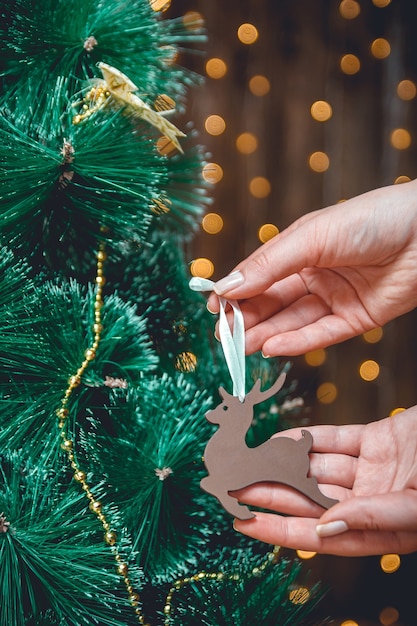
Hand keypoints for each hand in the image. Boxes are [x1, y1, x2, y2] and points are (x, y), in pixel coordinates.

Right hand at [207, 180, 416, 355]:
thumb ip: (268, 265)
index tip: (214, 308)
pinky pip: (322, 334)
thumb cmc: (371, 219)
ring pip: (293, 321)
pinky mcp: (357, 318)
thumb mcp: (311, 237)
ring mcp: (335, 298)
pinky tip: (274, 347)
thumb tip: (226, 286)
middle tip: (223, 336)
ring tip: (241, 346)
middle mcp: (315, 275)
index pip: (259, 275)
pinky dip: (297, 342)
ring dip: (267, 334)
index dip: (236, 292)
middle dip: (247, 319)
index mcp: (300, 249)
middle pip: (273, 302)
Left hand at [232, 407, 416, 555]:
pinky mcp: (380, 440)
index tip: (242, 522)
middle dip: (269, 490)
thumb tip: (326, 527)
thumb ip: (376, 516)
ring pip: (317, 466)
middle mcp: (373, 501)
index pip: (320, 534)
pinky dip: (309, 437)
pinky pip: (336, 439)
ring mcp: (376, 469)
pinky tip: (280, 437)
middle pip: (310, 497)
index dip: (280, 529)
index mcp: (383, 529)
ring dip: (281, 461)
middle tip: (229, 483)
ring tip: (245, 457)